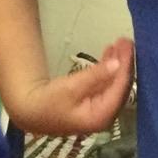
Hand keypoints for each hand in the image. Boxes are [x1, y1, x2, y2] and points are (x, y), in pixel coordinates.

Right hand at [8, 38, 133, 136]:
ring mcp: (99, 110)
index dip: (126, 66)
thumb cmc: (48, 101)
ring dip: (116, 64)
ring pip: (113, 84)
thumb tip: (118, 64)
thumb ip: (96, 76)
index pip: (120, 88)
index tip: (128, 45)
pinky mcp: (92, 104)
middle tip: (126, 41)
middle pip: (120, 86)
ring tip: (118, 44)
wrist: (28, 112)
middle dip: (124, 63)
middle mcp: (105, 115)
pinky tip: (109, 56)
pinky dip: (107, 70)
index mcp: (102, 116)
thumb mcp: (71, 87)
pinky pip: (105, 85)